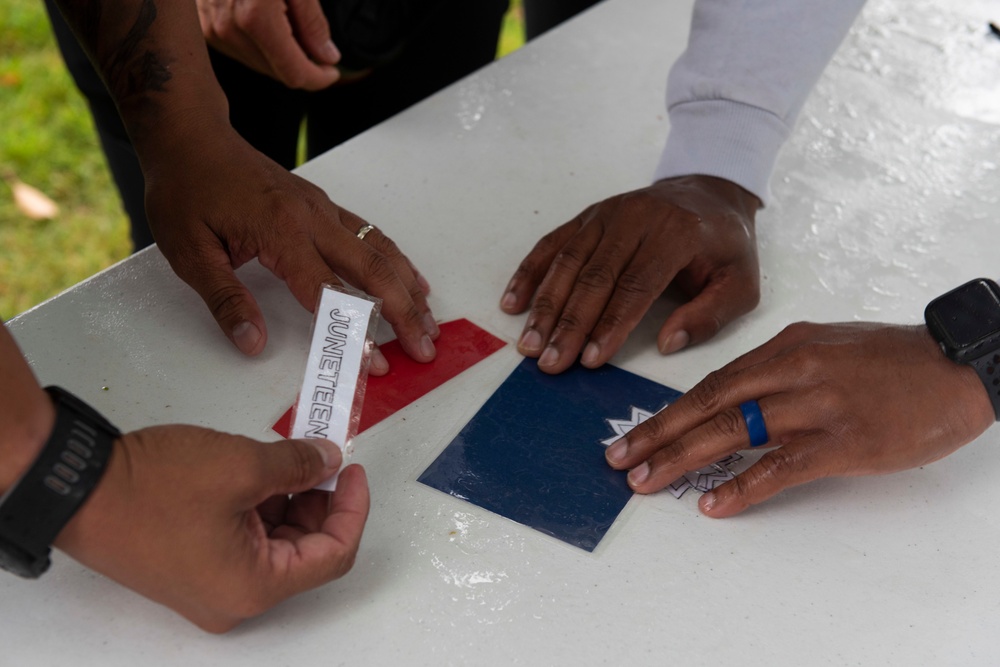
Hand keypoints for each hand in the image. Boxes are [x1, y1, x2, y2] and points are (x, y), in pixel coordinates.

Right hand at [56, 427, 368, 632]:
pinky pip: (245, 540)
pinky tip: (259, 471)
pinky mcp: (192, 566)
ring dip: (289, 499)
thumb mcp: (242, 465)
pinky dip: (260, 506)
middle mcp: (233, 598)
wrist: (74, 487)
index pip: (332, 556)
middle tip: (321, 457)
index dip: (352, 510)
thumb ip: (298, 465)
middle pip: (304, 552)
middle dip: (319, 501)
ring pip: (275, 543)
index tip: (353, 472)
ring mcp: (209, 586)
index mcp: (253, 587)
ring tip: (286, 457)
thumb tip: (329, 461)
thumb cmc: (149, 487)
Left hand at [143, 119, 437, 366]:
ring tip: (430, 323)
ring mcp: (323, 209)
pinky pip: (372, 234)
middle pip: (373, 270)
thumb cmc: (187, 191)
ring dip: (409, 289)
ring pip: (381, 251)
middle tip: (425, 349)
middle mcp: (313, 218)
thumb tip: (252, 343)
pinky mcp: (325, 206)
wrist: (193, 137)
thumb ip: (225, 300)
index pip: (327, 292)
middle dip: (404, 313)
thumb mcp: (190, 252)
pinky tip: (413, 282)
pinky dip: (398, 262)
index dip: (353, 332)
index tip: (376, 364)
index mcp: (280, 231)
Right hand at [198, 0, 340, 89]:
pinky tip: (270, 23)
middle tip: (318, 47)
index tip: (332, 70)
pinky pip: (238, 49)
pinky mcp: (203, 25)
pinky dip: (260, 44)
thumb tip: (326, 58)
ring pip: (257, 64)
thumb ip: (312, 22)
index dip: (318, 78)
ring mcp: (211, 29)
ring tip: (292, 25)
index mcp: (255, 18)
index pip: (294, 74)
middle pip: (276, 73)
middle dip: (302, 65)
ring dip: (280, 55)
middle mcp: (227, 29)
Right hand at [500, 175, 760, 373]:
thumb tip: (668, 344)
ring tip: (528, 344)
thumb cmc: (725, 246)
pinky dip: (530, 274)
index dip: (611, 325)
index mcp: (676, 235)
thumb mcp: (742, 282)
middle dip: (569, 324)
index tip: (590, 360)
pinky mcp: (587, 216)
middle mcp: (635, 219)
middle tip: (549, 362)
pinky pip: (552, 244)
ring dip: (544, 306)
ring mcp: (606, 214)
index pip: (636, 285)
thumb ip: (710, 315)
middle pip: (594, 276)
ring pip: (567, 262)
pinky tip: (512, 303)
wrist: (708, 190)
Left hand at [605, 322, 995, 516]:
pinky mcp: (843, 441)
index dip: (670, 411)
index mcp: (785, 346)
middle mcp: (792, 370)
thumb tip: (733, 400)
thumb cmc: (891, 360)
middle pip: (710, 404)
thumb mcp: (825, 347)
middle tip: (620, 459)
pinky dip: (743, 486)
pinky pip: (780, 466)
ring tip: (646, 481)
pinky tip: (713, 503)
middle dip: (659, 434)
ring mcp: (816, 404)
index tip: (637, 434)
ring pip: (734, 431)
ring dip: (683, 458)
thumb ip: (779, 370)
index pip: (713, 382)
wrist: (957, 365)